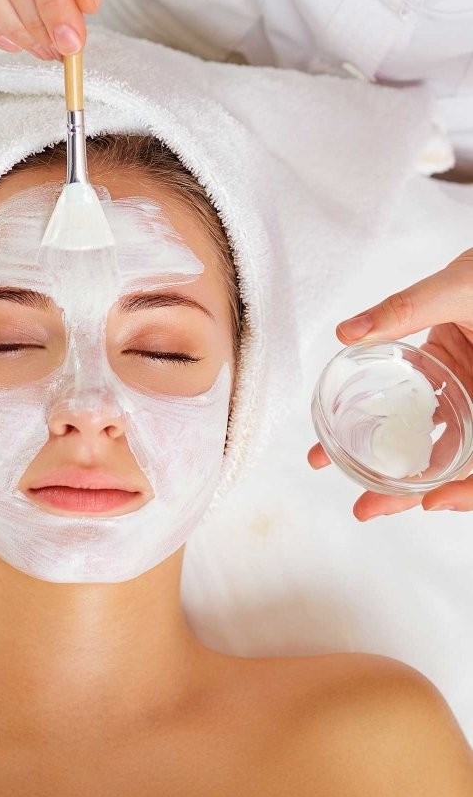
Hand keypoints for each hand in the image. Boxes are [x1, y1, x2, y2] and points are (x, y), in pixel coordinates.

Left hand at [308, 248, 472, 518]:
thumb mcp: (458, 287)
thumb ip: (406, 309)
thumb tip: (350, 333)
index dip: (468, 492)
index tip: (430, 502)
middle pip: (457, 464)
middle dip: (409, 492)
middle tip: (365, 509)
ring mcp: (469, 393)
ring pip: (435, 444)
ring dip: (389, 464)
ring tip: (337, 470)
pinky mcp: (449, 379)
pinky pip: (421, 414)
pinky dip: (389, 426)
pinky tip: (351, 433)